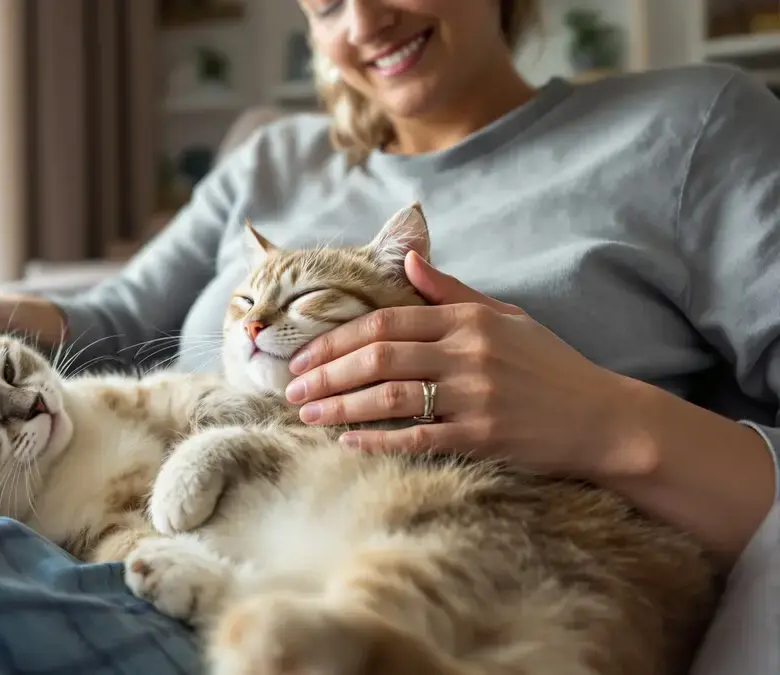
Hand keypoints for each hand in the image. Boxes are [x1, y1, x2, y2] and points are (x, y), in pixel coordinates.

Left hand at [284, 252, 640, 479]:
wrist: (602, 418)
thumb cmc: (548, 365)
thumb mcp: (505, 316)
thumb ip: (452, 292)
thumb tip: (410, 257)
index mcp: (467, 320)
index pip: (385, 322)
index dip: (336, 339)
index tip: (302, 354)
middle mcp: (467, 353)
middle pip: (377, 358)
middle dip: (325, 372)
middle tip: (291, 387)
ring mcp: (475, 396)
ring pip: (390, 397)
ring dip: (340, 406)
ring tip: (307, 414)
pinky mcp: (484, 436)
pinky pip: (418, 437)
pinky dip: (378, 440)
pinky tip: (348, 442)